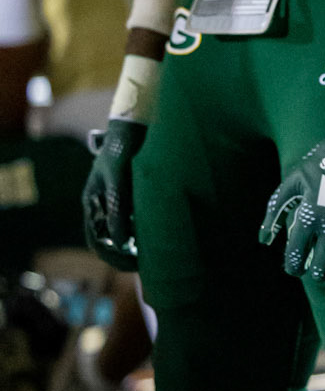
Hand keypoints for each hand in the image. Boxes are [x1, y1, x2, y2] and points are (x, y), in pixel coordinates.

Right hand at [82, 119, 146, 269]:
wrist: (139, 125)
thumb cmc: (124, 147)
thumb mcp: (119, 176)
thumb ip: (118, 207)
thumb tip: (120, 241)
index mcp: (94, 202)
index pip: (97, 241)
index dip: (114, 257)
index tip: (135, 264)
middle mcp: (105, 206)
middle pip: (112, 244)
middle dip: (128, 257)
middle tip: (150, 265)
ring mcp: (120, 203)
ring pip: (127, 237)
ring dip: (139, 247)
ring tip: (158, 252)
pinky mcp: (136, 199)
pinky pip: (140, 224)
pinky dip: (148, 234)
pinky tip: (164, 235)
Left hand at [261, 122, 324, 287]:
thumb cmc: (324, 162)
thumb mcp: (294, 180)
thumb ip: (275, 209)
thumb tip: (264, 240)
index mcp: (310, 217)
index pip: (296, 256)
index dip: (293, 267)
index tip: (296, 268)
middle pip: (322, 269)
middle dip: (317, 275)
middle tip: (318, 271)